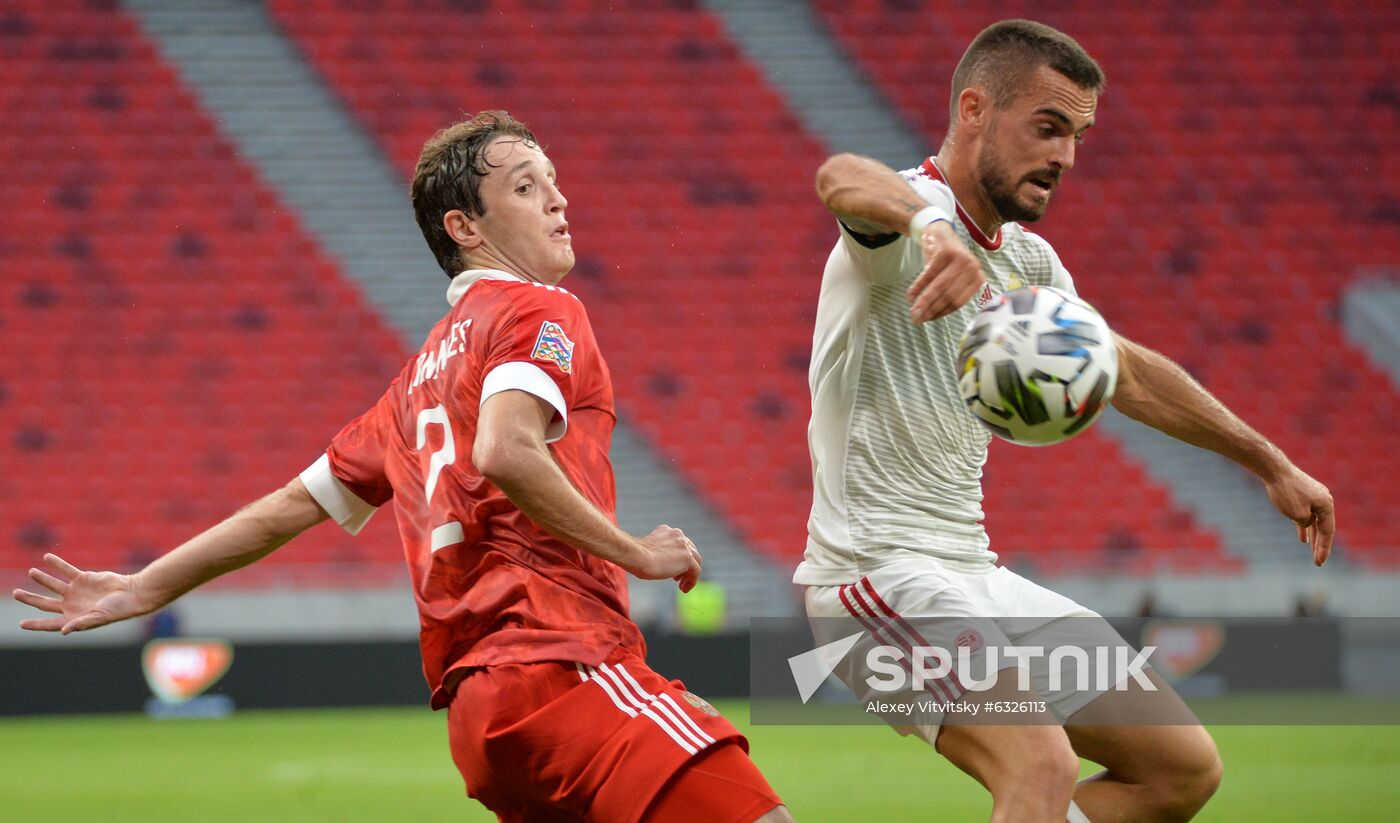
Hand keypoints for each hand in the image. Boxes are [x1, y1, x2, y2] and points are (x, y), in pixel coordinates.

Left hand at [11, 553, 152, 633]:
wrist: (133, 593)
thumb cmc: (118, 610)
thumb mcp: (99, 618)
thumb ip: (81, 623)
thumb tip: (63, 631)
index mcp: (74, 618)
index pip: (50, 623)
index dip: (35, 625)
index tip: (22, 624)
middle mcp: (72, 605)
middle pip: (45, 603)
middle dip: (30, 598)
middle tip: (16, 594)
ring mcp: (76, 591)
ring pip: (53, 585)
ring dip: (42, 579)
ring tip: (31, 572)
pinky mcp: (84, 578)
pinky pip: (67, 570)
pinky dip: (57, 564)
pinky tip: (47, 557)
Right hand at [630, 525, 701, 592]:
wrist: (637, 557)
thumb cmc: (636, 557)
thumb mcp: (647, 550)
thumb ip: (657, 552)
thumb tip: (659, 564)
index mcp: (667, 531)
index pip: (679, 543)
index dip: (678, 556)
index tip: (672, 568)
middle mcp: (678, 535)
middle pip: (690, 550)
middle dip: (685, 564)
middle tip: (677, 578)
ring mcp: (684, 546)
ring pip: (695, 561)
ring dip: (689, 574)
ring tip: (681, 585)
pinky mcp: (688, 558)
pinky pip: (696, 571)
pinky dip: (692, 581)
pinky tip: (683, 590)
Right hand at [906, 221, 984, 322]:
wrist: (940, 232)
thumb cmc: (947, 259)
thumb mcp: (954, 276)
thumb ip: (948, 294)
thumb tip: (930, 316)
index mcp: (977, 278)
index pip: (958, 302)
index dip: (941, 313)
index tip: (928, 320)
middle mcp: (972, 268)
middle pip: (948, 295)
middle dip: (931, 310)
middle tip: (917, 319)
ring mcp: (959, 259)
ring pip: (939, 287)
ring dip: (924, 301)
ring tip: (913, 311)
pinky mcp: (945, 252)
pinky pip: (928, 275)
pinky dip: (918, 287)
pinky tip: (910, 296)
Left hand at [1264, 468, 1335, 565]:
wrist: (1275, 470)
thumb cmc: (1286, 492)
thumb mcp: (1298, 514)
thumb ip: (1306, 522)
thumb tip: (1306, 523)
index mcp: (1327, 505)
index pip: (1327, 532)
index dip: (1324, 548)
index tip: (1319, 562)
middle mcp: (1324, 500)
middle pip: (1323, 528)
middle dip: (1320, 546)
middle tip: (1318, 562)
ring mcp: (1314, 497)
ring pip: (1315, 521)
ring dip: (1314, 537)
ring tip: (1313, 553)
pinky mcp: (1303, 495)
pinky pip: (1306, 514)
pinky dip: (1305, 526)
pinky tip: (1303, 540)